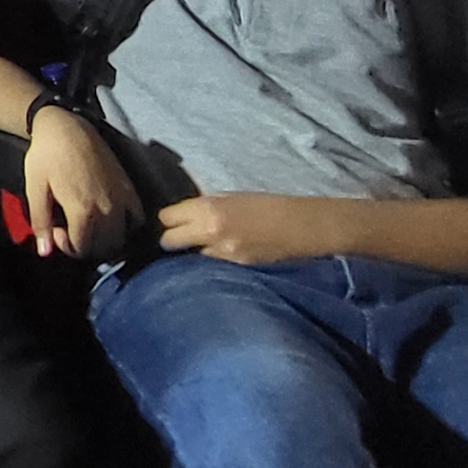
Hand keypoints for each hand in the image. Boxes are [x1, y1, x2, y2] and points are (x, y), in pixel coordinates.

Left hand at [22, 105, 146, 258]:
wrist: (65, 125)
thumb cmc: (46, 155)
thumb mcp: (34, 188)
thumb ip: (41, 222)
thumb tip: (45, 253)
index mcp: (82, 210)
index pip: (82, 248)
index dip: (67, 246)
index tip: (56, 230)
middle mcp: (107, 208)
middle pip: (104, 248)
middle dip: (86, 246)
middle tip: (71, 229)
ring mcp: (121, 197)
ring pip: (121, 237)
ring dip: (106, 241)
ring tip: (90, 227)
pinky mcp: (128, 186)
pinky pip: (138, 217)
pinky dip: (129, 226)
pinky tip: (113, 221)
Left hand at [156, 191, 331, 266]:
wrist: (300, 226)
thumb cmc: (268, 206)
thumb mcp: (231, 197)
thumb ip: (205, 207)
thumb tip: (185, 214)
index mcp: (208, 208)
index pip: (167, 218)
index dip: (168, 220)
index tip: (171, 222)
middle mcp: (210, 232)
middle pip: (169, 241)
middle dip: (172, 240)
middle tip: (179, 239)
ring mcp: (221, 254)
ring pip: (189, 258)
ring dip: (192, 254)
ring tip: (203, 248)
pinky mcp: (234, 270)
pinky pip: (210, 267)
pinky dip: (210, 263)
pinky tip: (219, 258)